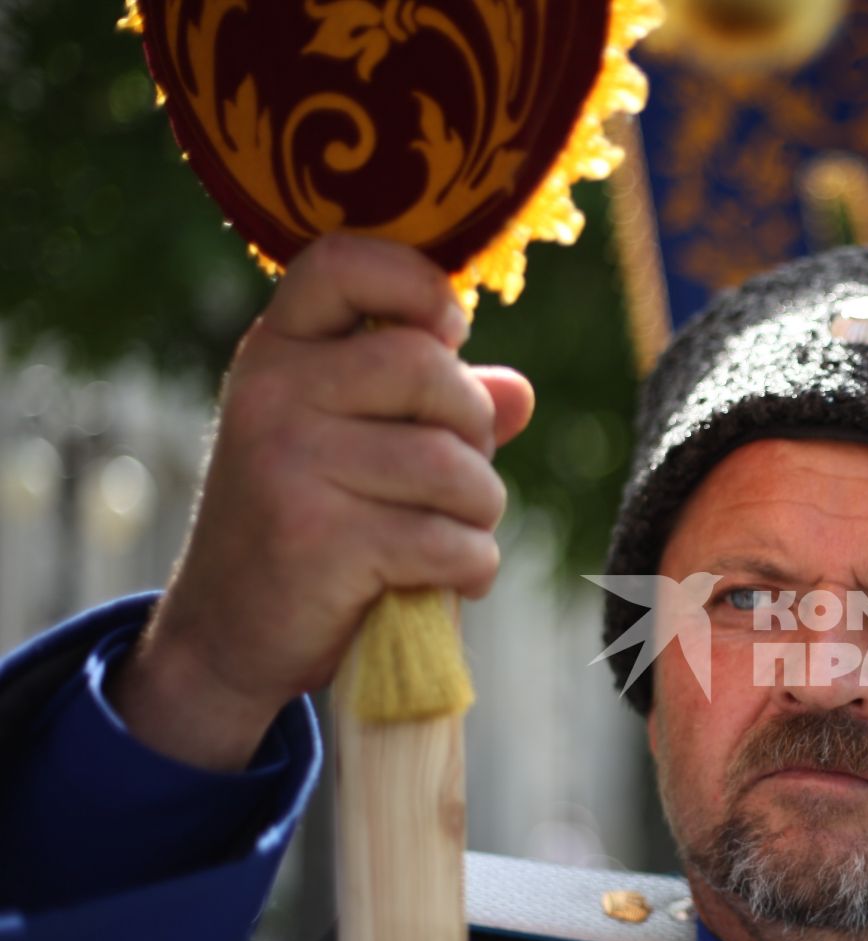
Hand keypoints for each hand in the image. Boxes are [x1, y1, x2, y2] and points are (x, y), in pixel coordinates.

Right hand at [108, 235, 535, 770]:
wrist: (228, 633)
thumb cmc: (312, 525)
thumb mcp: (356, 448)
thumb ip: (434, 411)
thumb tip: (519, 390)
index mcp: (278, 351)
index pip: (341, 261)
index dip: (416, 284)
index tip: (448, 332)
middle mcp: (273, 393)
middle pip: (429, 370)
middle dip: (474, 431)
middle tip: (459, 477)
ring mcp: (288, 462)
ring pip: (452, 465)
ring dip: (480, 512)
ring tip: (452, 534)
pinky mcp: (318, 538)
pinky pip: (449, 541)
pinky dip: (470, 568)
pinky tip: (444, 580)